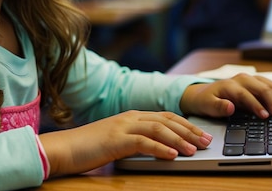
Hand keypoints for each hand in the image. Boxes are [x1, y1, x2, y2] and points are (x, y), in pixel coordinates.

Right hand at [39, 110, 212, 176]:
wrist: (64, 148)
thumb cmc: (89, 148)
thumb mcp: (118, 141)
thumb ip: (137, 141)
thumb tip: (161, 150)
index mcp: (132, 116)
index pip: (166, 117)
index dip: (186, 125)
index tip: (202, 135)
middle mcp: (131, 117)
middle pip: (167, 120)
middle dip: (190, 130)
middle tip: (206, 142)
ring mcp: (123, 126)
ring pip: (159, 128)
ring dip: (179, 140)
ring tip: (193, 150)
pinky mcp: (116, 139)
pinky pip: (143, 141)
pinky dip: (160, 148)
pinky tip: (172, 155)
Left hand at [179, 73, 271, 118]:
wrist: (204, 93)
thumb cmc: (206, 101)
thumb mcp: (207, 106)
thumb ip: (218, 107)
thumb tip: (230, 107)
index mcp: (230, 85)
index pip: (246, 95)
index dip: (256, 105)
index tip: (265, 116)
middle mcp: (241, 79)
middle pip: (261, 87)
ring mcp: (250, 79)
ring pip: (269, 84)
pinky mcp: (255, 83)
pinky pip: (270, 86)